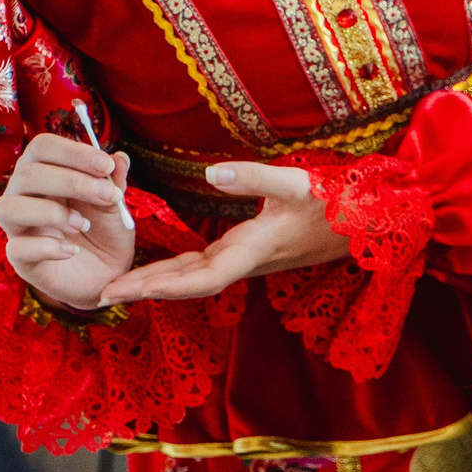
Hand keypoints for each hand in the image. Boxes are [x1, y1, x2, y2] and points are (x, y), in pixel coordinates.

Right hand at [0, 133, 136, 310]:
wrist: (106, 278)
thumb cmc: (104, 235)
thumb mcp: (115, 208)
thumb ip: (114, 183)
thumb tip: (120, 157)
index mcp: (45, 175)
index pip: (42, 147)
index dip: (72, 152)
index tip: (106, 165)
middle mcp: (24, 196)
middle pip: (27, 174)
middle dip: (71, 181)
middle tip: (108, 197)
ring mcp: (18, 228)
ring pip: (9, 207)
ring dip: (51, 213)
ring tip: (83, 225)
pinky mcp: (20, 259)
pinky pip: (17, 248)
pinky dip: (46, 247)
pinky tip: (71, 251)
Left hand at [99, 160, 351, 305]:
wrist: (369, 223)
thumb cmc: (338, 203)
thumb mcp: (297, 183)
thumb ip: (254, 178)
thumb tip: (209, 175)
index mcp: (254, 249)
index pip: (200, 276)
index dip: (160, 286)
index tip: (124, 290)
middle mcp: (248, 261)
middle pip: (189, 283)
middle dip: (146, 289)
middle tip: (102, 295)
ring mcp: (250, 260)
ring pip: (195, 278)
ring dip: (158, 283)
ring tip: (121, 286)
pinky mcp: (252, 254)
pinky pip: (206, 269)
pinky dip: (177, 273)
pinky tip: (160, 271)